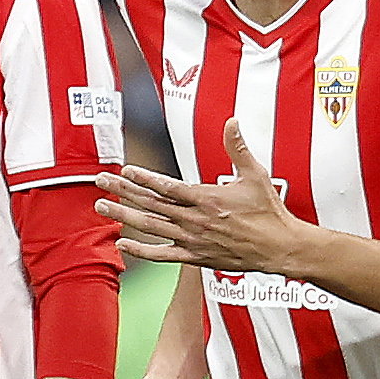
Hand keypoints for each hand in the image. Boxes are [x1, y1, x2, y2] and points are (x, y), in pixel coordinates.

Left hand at [96, 119, 306, 273]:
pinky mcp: (196, 257)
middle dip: (122, 191)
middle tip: (100, 180)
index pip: (167, 187)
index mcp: (207, 198)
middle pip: (151, 204)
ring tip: (101, 206)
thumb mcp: (255, 175)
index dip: (143, 178)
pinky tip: (122, 244)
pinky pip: (163, 255)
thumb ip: (238, 148)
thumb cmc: (268, 210)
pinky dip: (141, 251)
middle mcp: (195, 220)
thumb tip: (232, 120)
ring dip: (123, 216)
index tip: (124, 169)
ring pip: (151, 227)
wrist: (279, 248)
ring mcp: (193, 240)